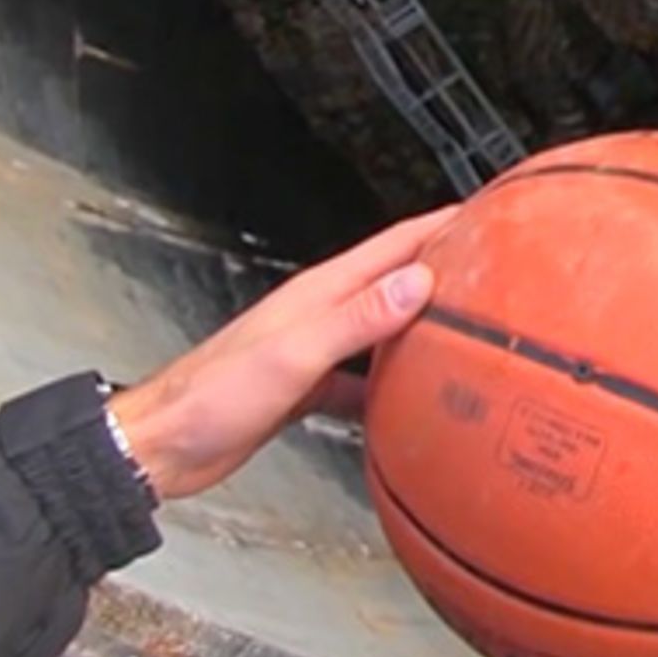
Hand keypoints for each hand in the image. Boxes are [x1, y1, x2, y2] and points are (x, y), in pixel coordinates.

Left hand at [107, 207, 456, 498]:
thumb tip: (417, 282)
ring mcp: (313, 351)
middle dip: (441, 268)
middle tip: (492, 267)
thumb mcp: (294, 353)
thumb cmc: (214, 396)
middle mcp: (320, 314)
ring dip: (420, 326)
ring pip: (381, 331)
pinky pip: (360, 380)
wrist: (165, 444)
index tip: (485, 211)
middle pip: (392, 282)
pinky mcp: (305, 388)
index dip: (439, 224)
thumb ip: (356, 318)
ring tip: (467, 331)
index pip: (393, 246)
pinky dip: (389, 386)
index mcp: (320, 293)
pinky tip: (411, 404)